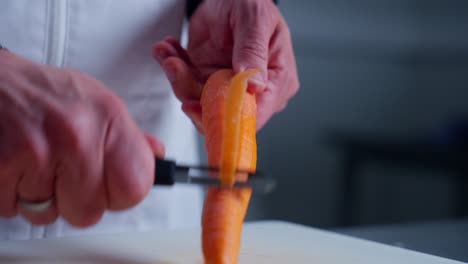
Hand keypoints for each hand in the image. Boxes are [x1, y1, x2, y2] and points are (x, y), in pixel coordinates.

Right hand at [0, 51, 163, 226]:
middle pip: (89, 212)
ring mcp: (36, 152)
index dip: (120, 194)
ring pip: (48, 214)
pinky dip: (12, 194)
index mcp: (107, 118)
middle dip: (75, 200)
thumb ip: (129, 136)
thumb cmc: (45, 93)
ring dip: (41, 197)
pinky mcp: (0, 167)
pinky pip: (12, 209)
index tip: (110, 187)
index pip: (135, 186)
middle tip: (64, 172)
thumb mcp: (98, 103)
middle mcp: (76, 134)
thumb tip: (155, 156)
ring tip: (37, 162)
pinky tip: (17, 164)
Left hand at [153, 0, 298, 130]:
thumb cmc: (250, 3)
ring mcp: (227, 88)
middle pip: (222, 114)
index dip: (226, 117)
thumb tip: (253, 85)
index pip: (255, 114)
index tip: (198, 106)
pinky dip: (173, 69)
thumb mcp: (255, 20)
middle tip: (175, 67)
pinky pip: (186, 86)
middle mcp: (253, 91)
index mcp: (277, 80)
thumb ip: (253, 51)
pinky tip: (168, 50)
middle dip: (192, 93)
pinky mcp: (207, 82)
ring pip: (197, 102)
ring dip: (177, 77)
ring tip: (168, 53)